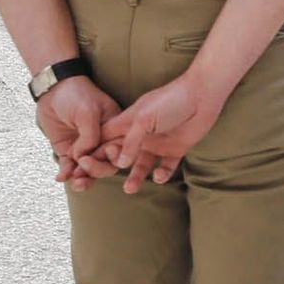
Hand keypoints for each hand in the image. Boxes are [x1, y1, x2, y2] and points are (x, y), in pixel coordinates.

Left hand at [36, 76, 121, 189]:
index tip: (104, 157)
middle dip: (95, 172)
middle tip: (83, 174)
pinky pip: (69, 165)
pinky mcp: (68, 149)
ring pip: (87, 168)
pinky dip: (65, 173)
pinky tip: (61, 177)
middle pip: (104, 162)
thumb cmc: (76, 94)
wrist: (52, 89)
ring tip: (73, 182)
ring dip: (81, 177)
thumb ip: (89, 136)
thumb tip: (84, 158)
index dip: (113, 158)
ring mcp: (85, 146)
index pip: (119, 149)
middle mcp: (102, 140)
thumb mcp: (88, 112)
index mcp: (115, 128)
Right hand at [100, 72, 228, 193]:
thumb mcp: (144, 118)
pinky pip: (166, 166)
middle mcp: (140, 136)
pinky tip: (159, 176)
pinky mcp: (176, 149)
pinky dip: (162, 174)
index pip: (104, 140)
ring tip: (130, 189)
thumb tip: (119, 163)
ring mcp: (157, 143)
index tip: (80, 168)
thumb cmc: (170, 100)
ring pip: (141, 165)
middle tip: (98, 181)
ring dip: (135, 177)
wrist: (203, 94)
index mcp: (128, 124)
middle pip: (119, 156)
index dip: (92, 153)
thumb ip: (131, 141)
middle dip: (108, 168)